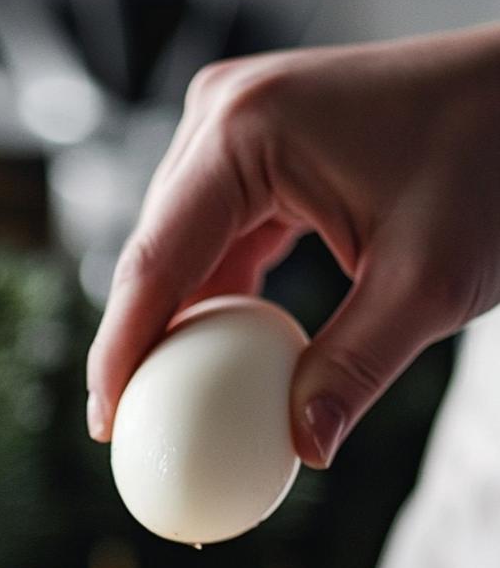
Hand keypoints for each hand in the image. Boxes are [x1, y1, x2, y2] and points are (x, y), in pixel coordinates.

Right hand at [86, 26, 499, 465]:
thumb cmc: (495, 161)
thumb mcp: (428, 282)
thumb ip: (356, 369)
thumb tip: (300, 450)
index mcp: (246, 132)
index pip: (154, 262)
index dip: (119, 353)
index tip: (106, 427)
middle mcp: (224, 118)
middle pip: (153, 254)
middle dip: (138, 346)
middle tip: (132, 435)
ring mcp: (237, 129)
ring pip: (177, 251)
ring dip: (173, 327)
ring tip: (164, 409)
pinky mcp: (258, 152)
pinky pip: (214, 239)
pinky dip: (213, 302)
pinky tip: (213, 362)